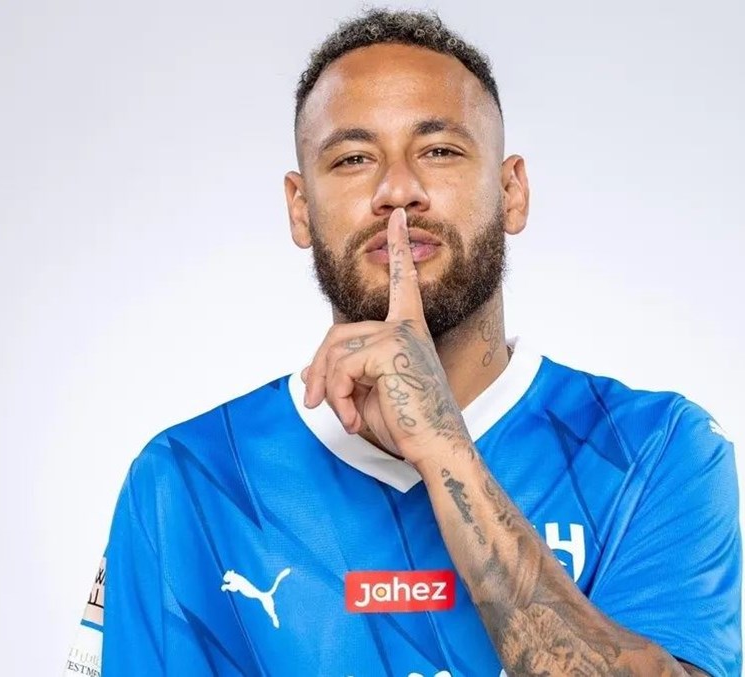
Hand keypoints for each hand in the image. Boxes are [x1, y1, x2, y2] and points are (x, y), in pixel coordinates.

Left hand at [300, 208, 471, 465]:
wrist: (436, 449)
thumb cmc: (407, 426)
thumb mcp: (366, 395)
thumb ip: (343, 374)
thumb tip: (308, 370)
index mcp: (409, 330)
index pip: (402, 283)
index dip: (398, 250)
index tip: (398, 219)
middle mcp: (406, 326)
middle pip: (339, 332)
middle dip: (321, 368)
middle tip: (314, 402)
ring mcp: (399, 334)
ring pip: (335, 349)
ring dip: (328, 387)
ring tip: (342, 416)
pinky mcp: (390, 348)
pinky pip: (342, 368)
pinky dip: (338, 397)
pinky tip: (352, 420)